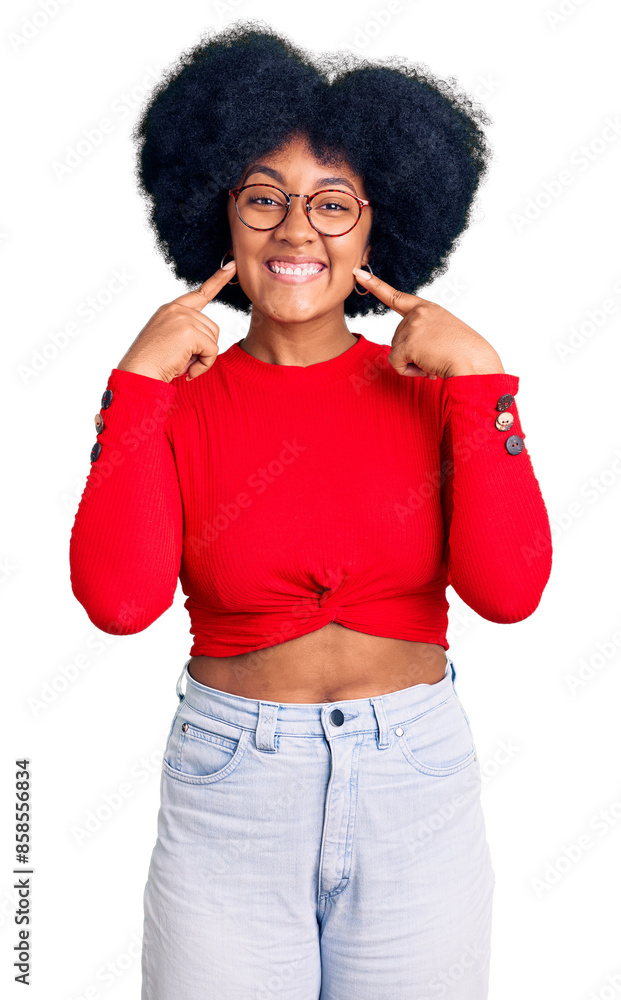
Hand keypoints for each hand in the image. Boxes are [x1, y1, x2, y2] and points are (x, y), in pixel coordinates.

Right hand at [117, 262, 237, 382]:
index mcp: (170, 309)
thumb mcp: (169, 341)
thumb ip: (188, 333)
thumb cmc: (151, 364)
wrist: (137, 374)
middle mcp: (176, 309)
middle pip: (212, 327)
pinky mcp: (190, 331)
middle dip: (203, 349)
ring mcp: (183, 318)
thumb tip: (210, 342)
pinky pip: (212, 351)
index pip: (199, 293)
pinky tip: (187, 371)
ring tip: (182, 365)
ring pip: (213, 339)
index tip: (231, 266)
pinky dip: (204, 365)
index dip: (218, 280)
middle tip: (183, 362)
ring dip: (203, 358)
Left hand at [352, 268, 503, 378]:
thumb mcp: (443, 334)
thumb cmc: (465, 353)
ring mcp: (413, 326)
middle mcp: (418, 313)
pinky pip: (396, 364)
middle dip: (412, 354)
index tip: (358, 274)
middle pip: (396, 339)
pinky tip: (427, 368)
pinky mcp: (409, 342)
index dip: (375, 286)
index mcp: (428, 309)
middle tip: (435, 355)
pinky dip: (409, 372)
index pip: (396, 296)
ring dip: (413, 364)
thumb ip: (422, 334)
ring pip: (396, 352)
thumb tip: (402, 354)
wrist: (476, 363)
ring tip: (435, 361)